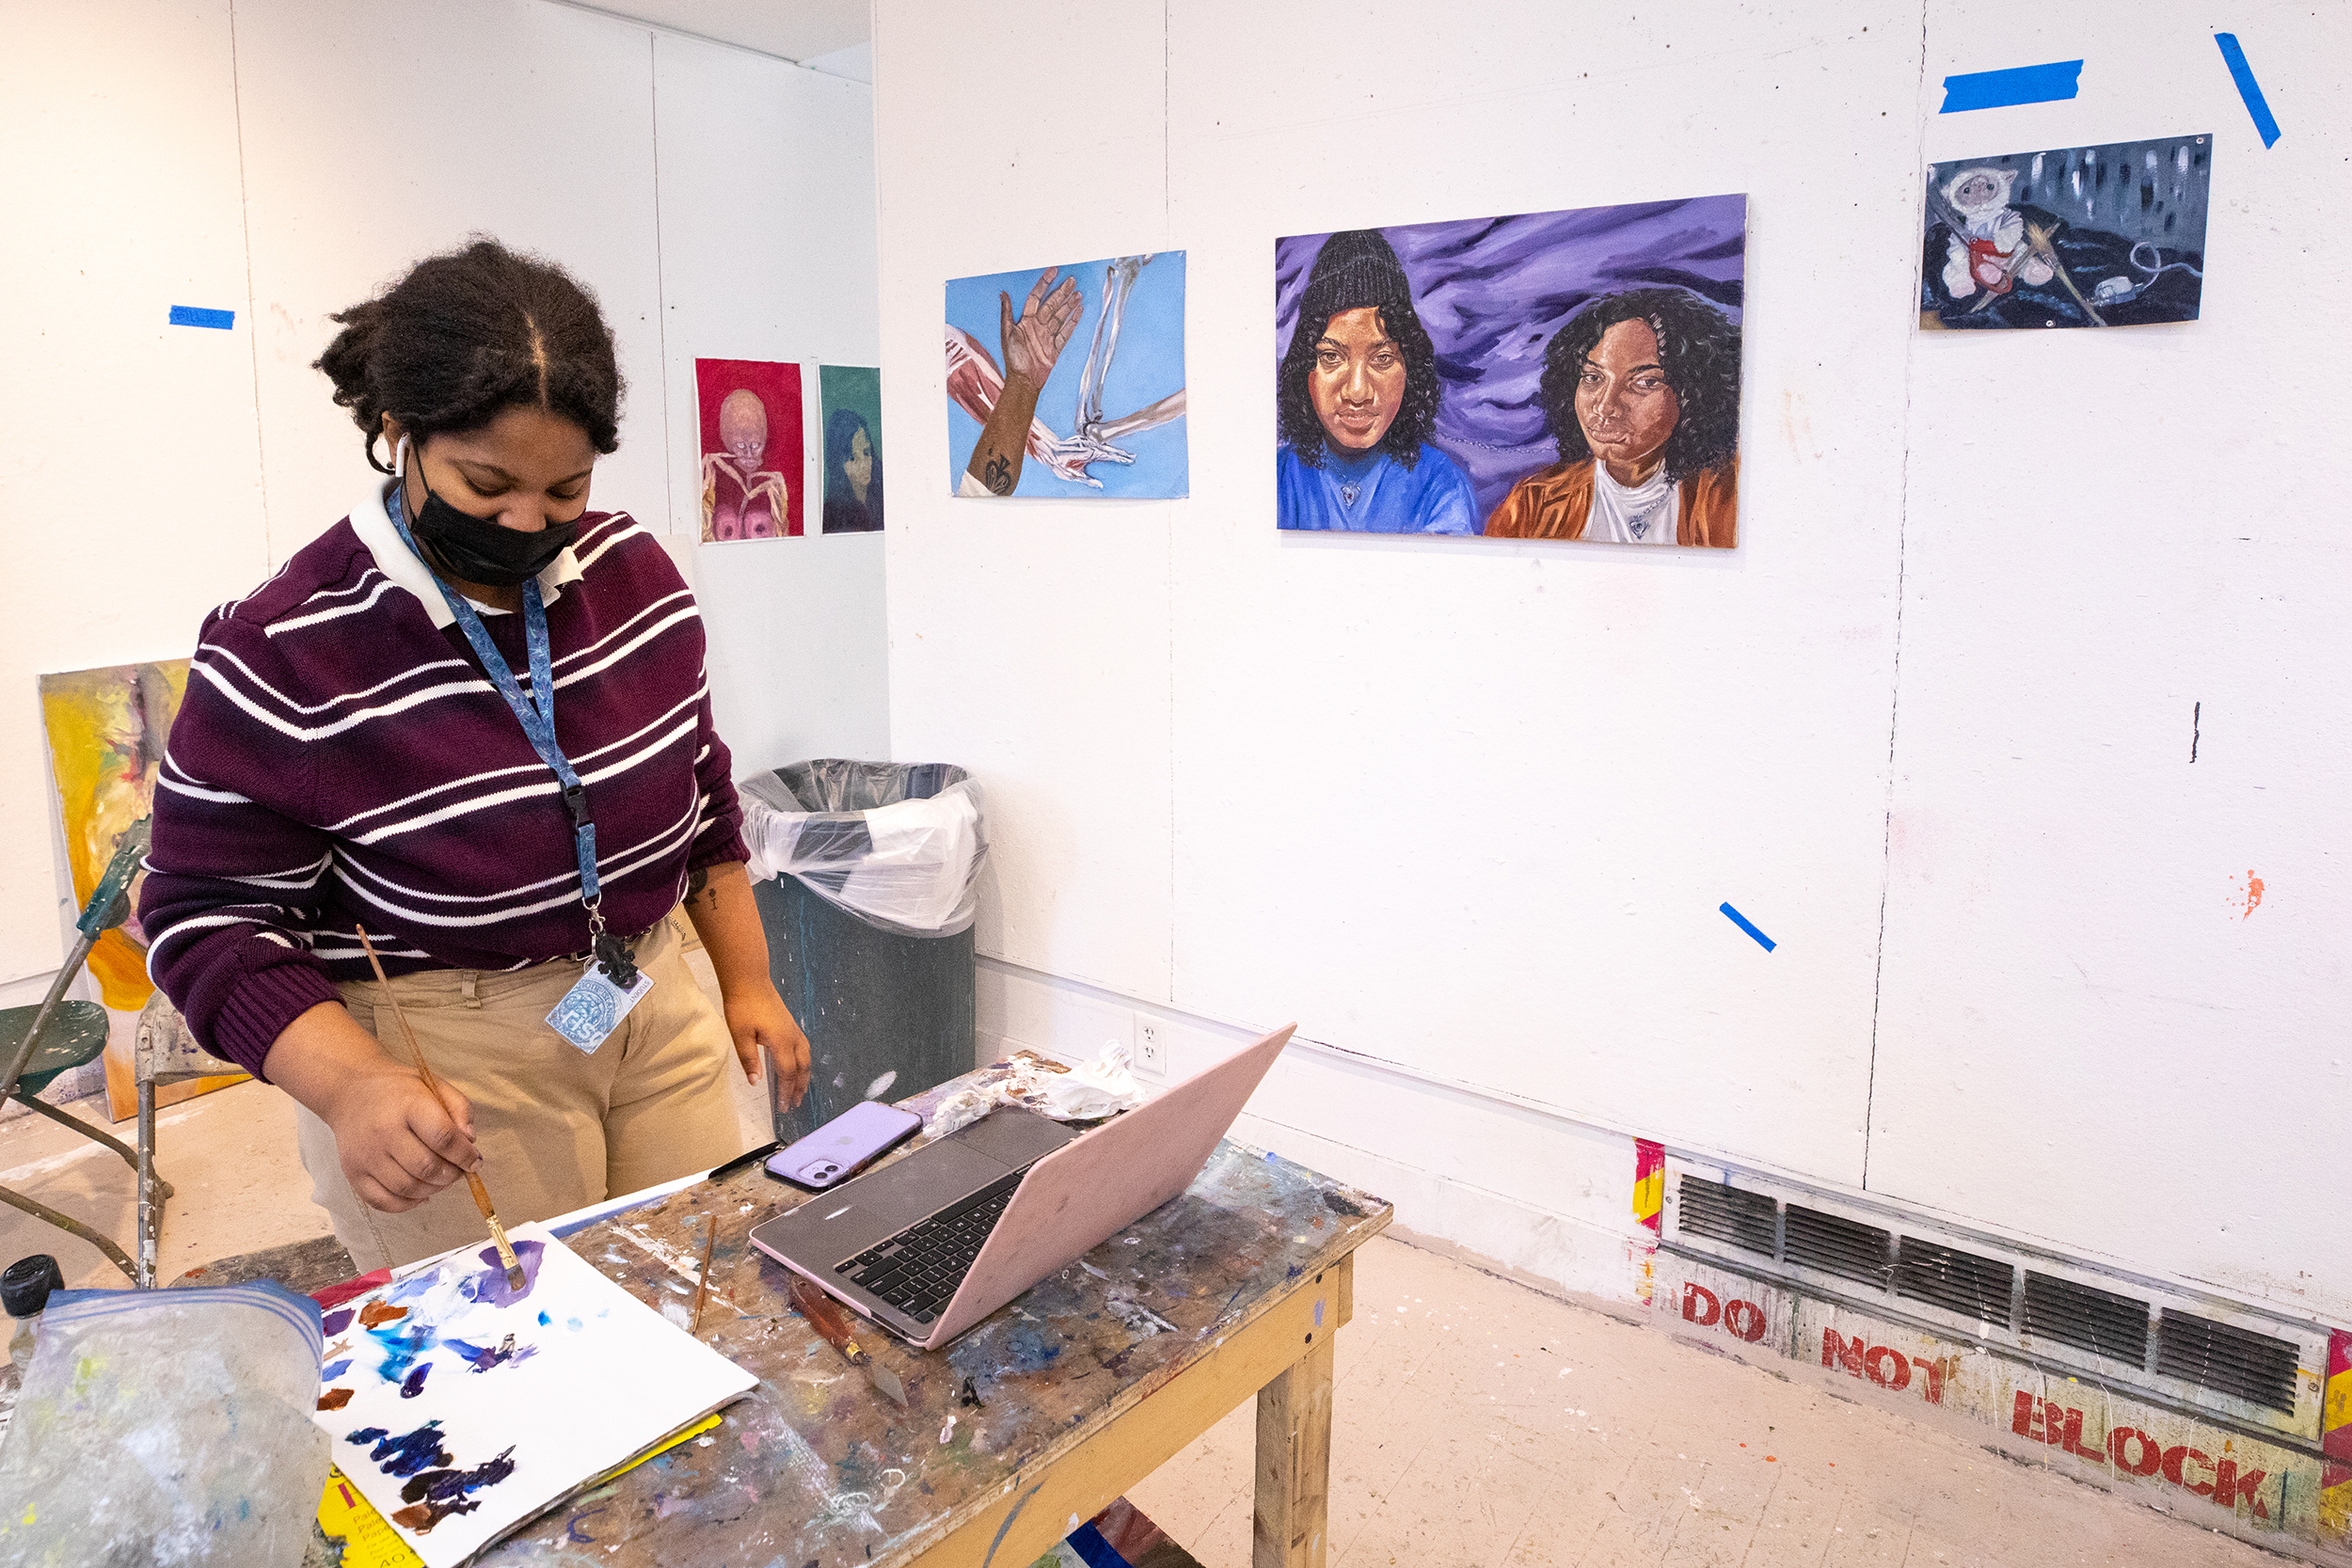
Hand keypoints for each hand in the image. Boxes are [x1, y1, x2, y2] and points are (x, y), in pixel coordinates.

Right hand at [322, 1064, 479, 1213]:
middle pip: (426, 1167)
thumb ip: (460, 1109)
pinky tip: (421, 1194)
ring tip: (440, 1180)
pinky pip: (383, 1202)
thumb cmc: (399, 1090)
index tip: (475, 1161)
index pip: (443, 1137)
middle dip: (451, 1175)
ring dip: (433, 1190)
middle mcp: (384, 1132)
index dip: (465, 1155)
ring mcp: (366, 1155)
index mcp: (408, 1106)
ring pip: (407, 1188)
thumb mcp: (435, 1086)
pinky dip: (407, 1204)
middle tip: (457, 1171)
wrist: (349, 1091)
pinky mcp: (353, 1173)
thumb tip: (470, 1141)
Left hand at [724, 979, 810, 1109]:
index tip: (782, 1107)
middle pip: (801, 1068)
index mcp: (781, 1042)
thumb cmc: (742, 1006)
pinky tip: (798, 1065)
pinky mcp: (790, 1024)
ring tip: (800, 1090)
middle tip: (794, 1104)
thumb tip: (755, 1082)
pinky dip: (803, 1062)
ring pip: (806, 1058)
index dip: (785, 1091)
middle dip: (799, 1088)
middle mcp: (792, 1037)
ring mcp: (793, 1029)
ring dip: (804, 1076)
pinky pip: (803, 1048)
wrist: (749, 980)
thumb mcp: (740, 1035)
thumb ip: (749, 1060)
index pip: (787, 1073)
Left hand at [1000, 266, 1082, 390]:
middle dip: (1061, 292)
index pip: (1036, 297)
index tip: (1052, 272)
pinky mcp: (1056, 347)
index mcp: (1025, 321)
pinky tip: (1079, 311)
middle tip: (1072, 280)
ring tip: (1078, 294)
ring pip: (1061, 316)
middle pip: (1052, 305)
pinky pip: (1066, 332)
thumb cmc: (1013, 359)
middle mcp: (1038, 326)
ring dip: (1069, 305)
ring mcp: (1048, 336)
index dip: (1044, 284)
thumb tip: (1003, 294)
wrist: (1024, 380)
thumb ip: (1006, 313)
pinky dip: (1073, 322)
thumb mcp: (1006, 333)